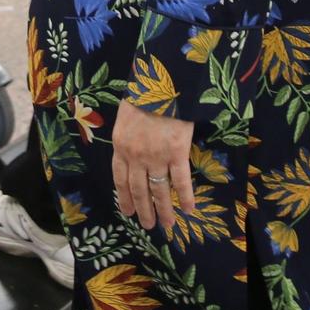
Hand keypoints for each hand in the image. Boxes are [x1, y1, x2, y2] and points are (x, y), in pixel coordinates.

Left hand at [111, 100, 195, 232]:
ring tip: (168, 225)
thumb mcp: (125, 116)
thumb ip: (127, 136)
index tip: (128, 212)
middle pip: (139, 190)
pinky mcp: (177, 153)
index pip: (120, 179)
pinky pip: (181, 181)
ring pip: (159, 190)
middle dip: (144, 210)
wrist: (160, 84)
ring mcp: (156, 156)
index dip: (125, 198)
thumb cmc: (143, 95)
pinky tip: (189, 210)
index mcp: (120, 146)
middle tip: (148, 225)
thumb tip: (130, 148)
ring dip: (164, 210)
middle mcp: (136, 156)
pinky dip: (186, 197)